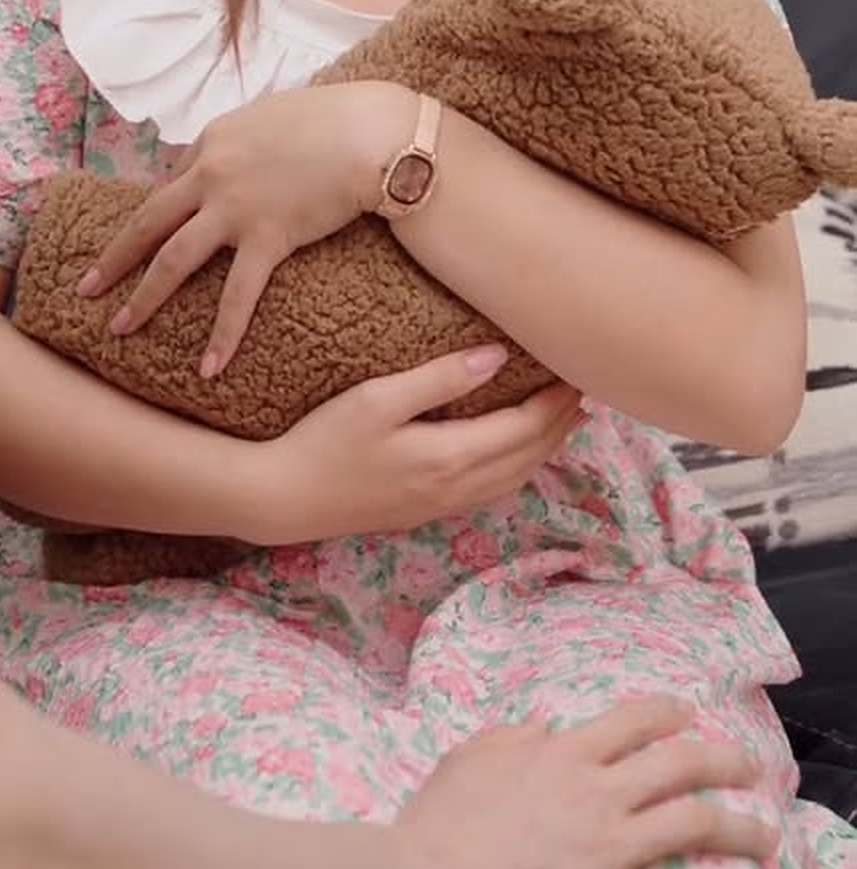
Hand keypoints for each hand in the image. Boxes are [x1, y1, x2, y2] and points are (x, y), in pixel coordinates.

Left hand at [77, 81, 413, 376]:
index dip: (157, 216)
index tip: (142, 239)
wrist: (370, 132)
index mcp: (213, 141)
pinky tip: (208, 368)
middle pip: (148, 222)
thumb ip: (250, 139)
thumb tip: (247, 150)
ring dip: (143, 297)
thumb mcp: (274, 115)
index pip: (171, 182)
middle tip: (85, 289)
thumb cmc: (334, 119)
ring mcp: (235, 207)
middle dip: (113, 259)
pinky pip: (238, 295)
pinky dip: (222, 334)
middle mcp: (212, 172)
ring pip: (173, 259)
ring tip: (118, 330)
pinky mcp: (268, 237)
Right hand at [247, 348, 583, 543]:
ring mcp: (439, 505)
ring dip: (544, 448)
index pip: (524, 427)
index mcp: (449, 457)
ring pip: (514, 478)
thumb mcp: (377, 398)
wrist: (282, 498)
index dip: (556, 401)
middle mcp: (454, 487)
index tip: (577, 370)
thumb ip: (439, 378)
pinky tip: (514, 453)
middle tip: (585, 389)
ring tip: (564, 419)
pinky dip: (517, 467)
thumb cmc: (323, 440)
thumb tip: (496, 358)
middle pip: (528, 455)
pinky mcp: (422, 511)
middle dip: (562, 424)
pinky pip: (491, 490)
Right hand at [394, 695, 775, 868]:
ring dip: (739, 827)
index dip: (667, 712)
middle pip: (680, 765)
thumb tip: (547, 725)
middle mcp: (597, 795)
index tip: (687, 712)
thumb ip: (517, 738)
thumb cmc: (442, 820)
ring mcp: (607, 851)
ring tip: (764, 832)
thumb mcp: (473, 756)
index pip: (634, 720)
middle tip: (748, 764)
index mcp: (564, 753)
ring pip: (694, 825)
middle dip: (723, 760)